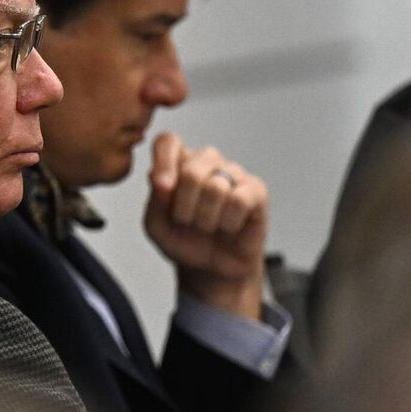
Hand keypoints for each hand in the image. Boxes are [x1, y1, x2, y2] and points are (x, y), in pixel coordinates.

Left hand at [143, 132, 267, 319]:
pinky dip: (228, 222)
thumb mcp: (157, 226)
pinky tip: (228, 226)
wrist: (212, 269)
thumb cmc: (185, 241)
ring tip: (208, 227)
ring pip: (216, 187)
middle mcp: (206, 162)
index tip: (162, 188)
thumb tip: (161, 181)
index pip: (169, 142)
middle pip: (191, 169)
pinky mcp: (256, 190)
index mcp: (178, 163)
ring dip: (206, 219)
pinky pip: (240, 200)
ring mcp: (233, 173)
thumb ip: (155, 201)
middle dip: (184, 207)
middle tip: (186, 222)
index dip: (163, 161)